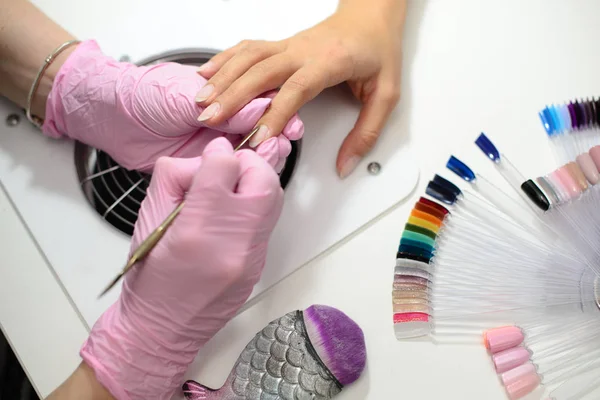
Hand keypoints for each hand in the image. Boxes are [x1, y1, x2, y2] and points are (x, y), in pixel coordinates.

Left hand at [42, 40, 303, 172]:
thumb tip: (264, 108)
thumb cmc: (145, 95)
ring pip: (247, 154)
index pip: (260, 103)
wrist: (110, 118)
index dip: (278, 114)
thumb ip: (227, 106)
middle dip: (275, 138)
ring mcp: (213, 146)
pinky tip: (254, 174)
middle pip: (259, 132)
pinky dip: (242, 174)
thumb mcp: (189, 97)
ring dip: (263, 157)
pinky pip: (227, 173)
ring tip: (273, 157)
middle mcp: (222, 121)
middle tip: (284, 143)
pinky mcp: (202, 169)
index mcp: (223, 95)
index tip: (291, 125)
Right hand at [80, 138, 283, 399]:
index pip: (225, 167)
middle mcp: (232, 244)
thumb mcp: (146, 219)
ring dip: (257, 183)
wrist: (162, 331)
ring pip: (273, 199)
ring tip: (232, 188)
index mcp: (197, 229)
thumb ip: (174, 178)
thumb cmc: (148, 277)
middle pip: (263, 180)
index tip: (210, 156)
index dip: (218, 153)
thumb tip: (207, 157)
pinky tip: (233, 214)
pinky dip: (255, 207)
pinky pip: (267, 223)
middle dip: (250, 163)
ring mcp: (251, 259)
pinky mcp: (259, 267)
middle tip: (229, 168)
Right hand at [195, 4, 404, 177]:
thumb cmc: (377, 51)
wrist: (371, 16)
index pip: (297, 87)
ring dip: (222, 78)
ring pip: (249, 57)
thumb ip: (367, 132)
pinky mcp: (280, 45)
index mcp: (329, 62)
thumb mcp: (386, 94)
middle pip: (261, 70)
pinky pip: (247, 48)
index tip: (259, 136)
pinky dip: (224, 59)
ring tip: (201, 101)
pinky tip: (205, 72)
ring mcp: (288, 45)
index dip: (276, 112)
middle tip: (211, 119)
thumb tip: (345, 165)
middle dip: (233, 96)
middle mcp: (303, 50)